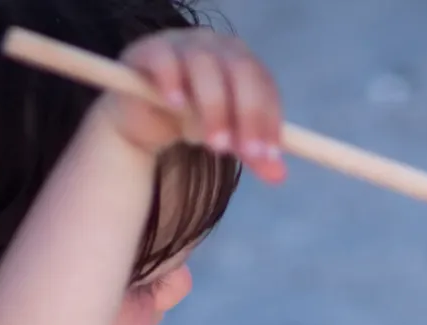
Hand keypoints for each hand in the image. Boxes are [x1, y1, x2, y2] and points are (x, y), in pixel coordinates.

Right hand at [104, 29, 286, 184]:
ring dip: (214, 107)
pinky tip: (174, 105)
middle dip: (247, 114)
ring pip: (204, 66)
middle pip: (240, 71)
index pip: (265, 86)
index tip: (267, 154)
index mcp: (243, 64)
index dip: (269, 120)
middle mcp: (218, 47)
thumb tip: (279, 177)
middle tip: (245, 153)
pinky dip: (171, 81)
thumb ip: (251, 154)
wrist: (147, 112)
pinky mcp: (152, 50)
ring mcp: (184, 44)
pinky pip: (164, 60)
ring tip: (214, 145)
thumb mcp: (228, 138)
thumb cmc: (196, 118)